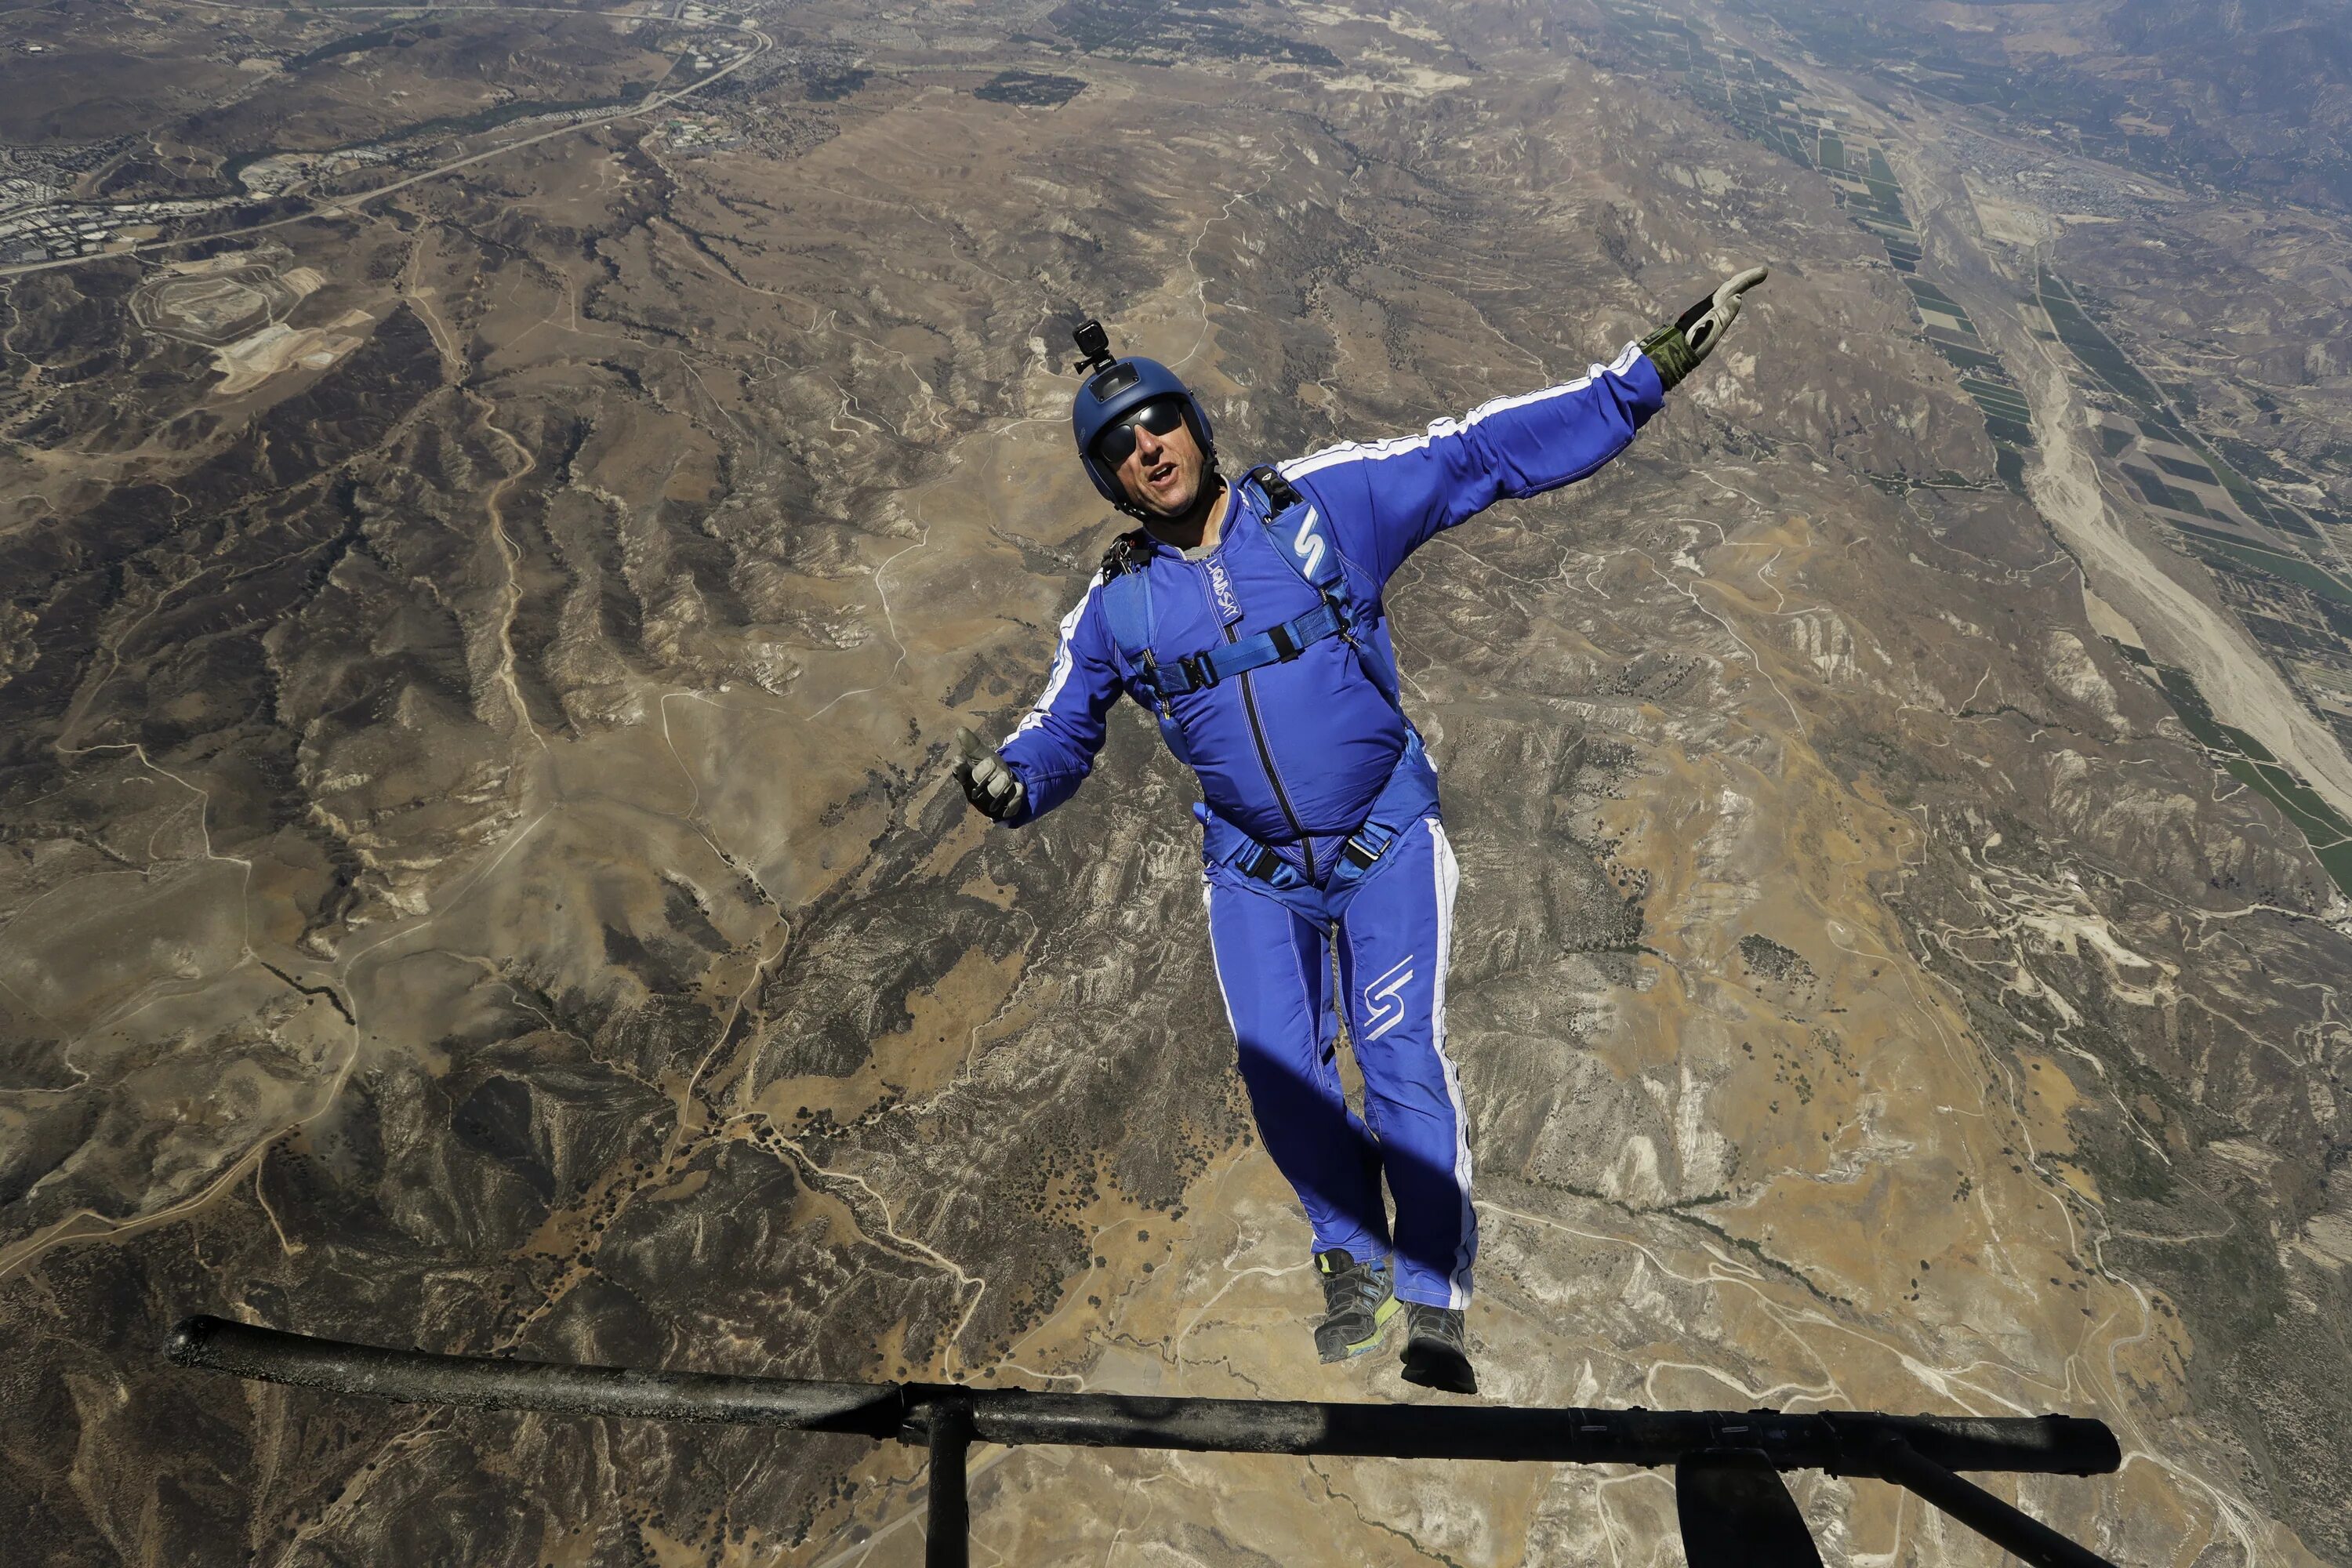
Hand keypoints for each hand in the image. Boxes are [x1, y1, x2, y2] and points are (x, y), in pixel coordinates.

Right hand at [952, 726, 1024, 821]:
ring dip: (1000, 785)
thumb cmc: (992, 769)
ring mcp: (988, 805)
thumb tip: (960, 730)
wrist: (1010, 785)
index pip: (958, 774)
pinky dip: (1015, 796)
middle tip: (992, 763)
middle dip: (985, 773)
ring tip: (1005, 777)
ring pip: (992, 798)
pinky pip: (1009, 806)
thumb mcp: (984, 755)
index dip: (958, 768)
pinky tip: (1018, 788)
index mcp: (966, 778)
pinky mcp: (1003, 813)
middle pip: (976, 786)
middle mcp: (974, 794)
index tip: (960, 759)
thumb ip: (973, 745)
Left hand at [1640, 264, 1768, 389]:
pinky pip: (1720, 304)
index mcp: (1712, 305)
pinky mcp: (1702, 322)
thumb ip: (1725, 314)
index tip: (1764, 271)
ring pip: (1724, 295)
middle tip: (1762, 273)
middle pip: (1729, 288)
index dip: (1749, 279)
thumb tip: (1738, 297)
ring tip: (1747, 283)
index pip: (1733, 287)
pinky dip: (1729, 299)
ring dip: (1737, 287)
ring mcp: (1704, 313)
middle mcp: (1708, 306)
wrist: (1671, 355)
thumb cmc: (1692, 344)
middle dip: (1745, 280)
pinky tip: (1729, 303)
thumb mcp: (1712, 330)